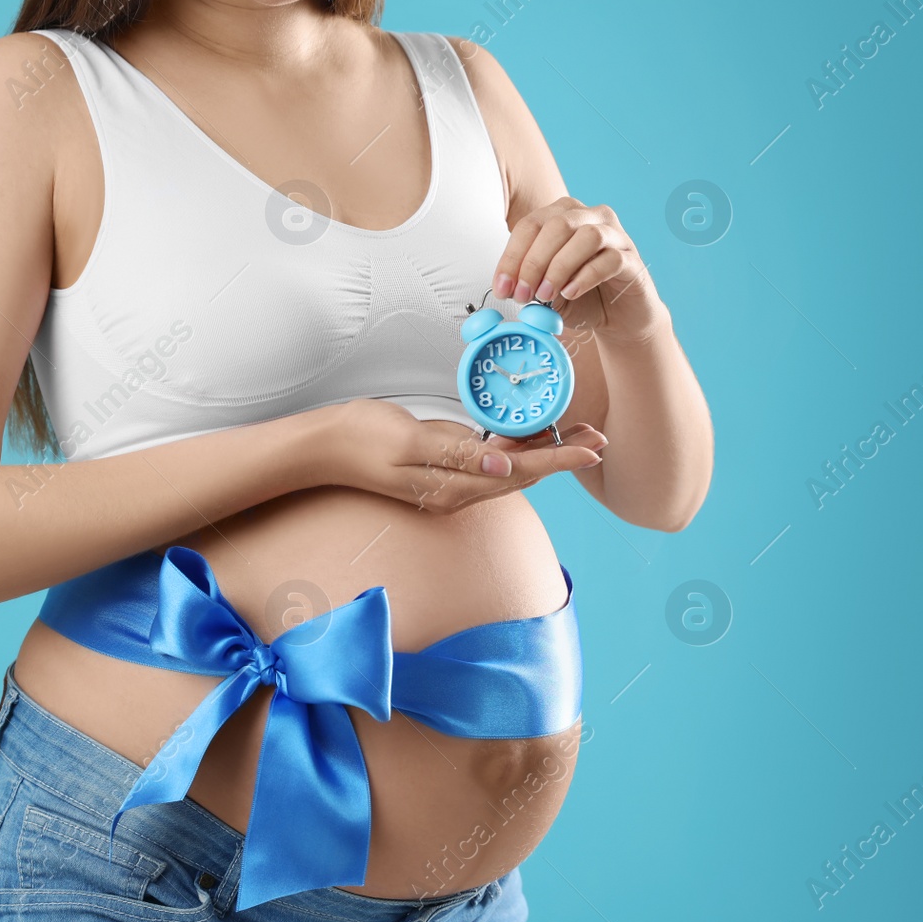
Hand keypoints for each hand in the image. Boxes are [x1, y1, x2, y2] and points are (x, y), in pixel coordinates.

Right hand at [323, 399, 606, 514]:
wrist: (324, 446)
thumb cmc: (363, 439)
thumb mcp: (412, 443)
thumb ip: (459, 456)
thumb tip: (505, 469)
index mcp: (456, 486)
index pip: (522, 474)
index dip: (560, 459)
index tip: (593, 448)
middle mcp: (459, 488)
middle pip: (524, 473)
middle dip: (563, 455)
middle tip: (598, 435)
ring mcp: (452, 479)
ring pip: (510, 467)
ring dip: (544, 451)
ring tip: (576, 432)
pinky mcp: (443, 466)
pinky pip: (488, 459)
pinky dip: (514, 447)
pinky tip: (529, 434)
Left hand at [493, 196, 668, 343]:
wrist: (620, 318)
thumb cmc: (582, 298)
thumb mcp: (547, 292)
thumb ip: (530, 284)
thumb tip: (508, 286)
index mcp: (564, 216)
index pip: (531, 225)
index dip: (512, 256)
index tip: (502, 287)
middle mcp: (591, 217)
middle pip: (557, 225)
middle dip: (533, 261)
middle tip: (522, 295)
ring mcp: (615, 235)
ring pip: (586, 237)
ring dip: (559, 267)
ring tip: (545, 295)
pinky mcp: (632, 259)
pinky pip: (609, 260)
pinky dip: (585, 277)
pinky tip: (570, 294)